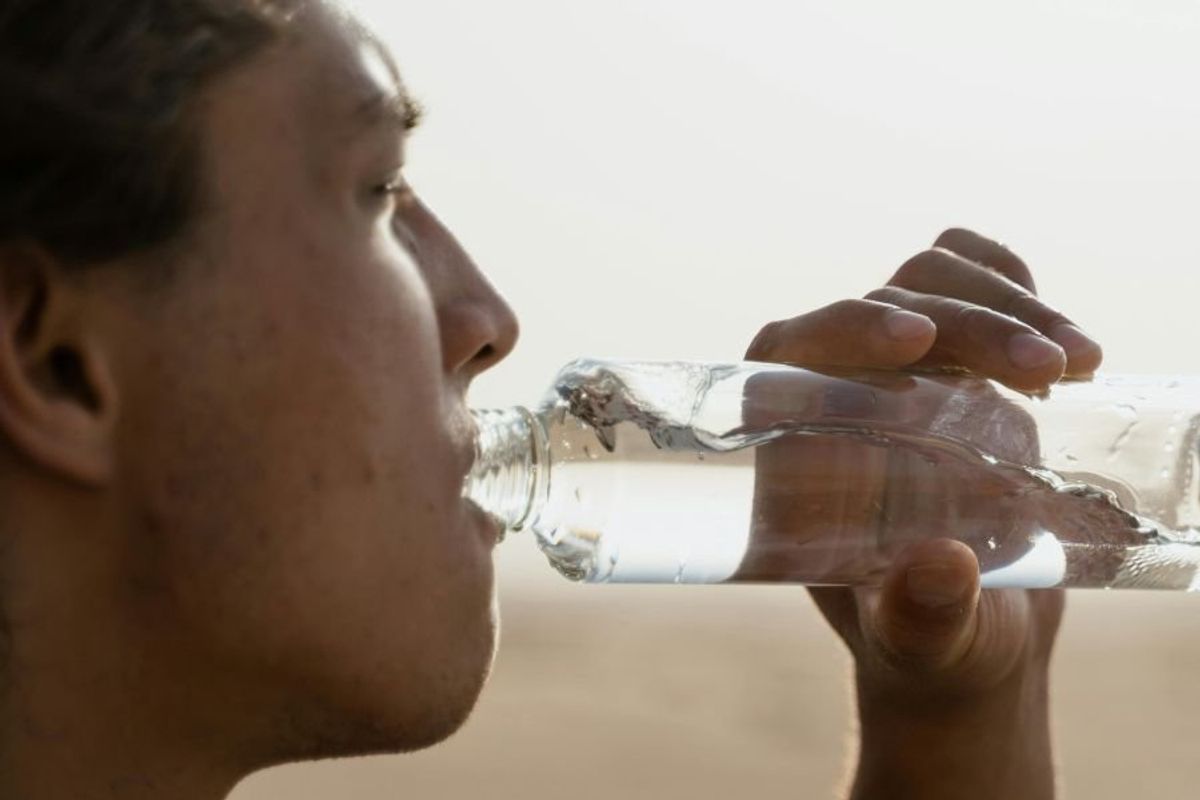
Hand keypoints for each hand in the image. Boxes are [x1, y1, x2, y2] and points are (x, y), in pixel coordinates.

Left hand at [743, 228, 1101, 798]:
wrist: (972, 630)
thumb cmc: (927, 640)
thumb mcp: (925, 642)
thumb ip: (924, 616)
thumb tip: (942, 568)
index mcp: (787, 445)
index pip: (788, 352)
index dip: (842, 329)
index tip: (916, 340)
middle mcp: (831, 390)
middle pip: (878, 306)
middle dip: (967, 323)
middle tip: (1049, 369)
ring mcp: (893, 365)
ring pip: (929, 282)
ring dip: (1006, 304)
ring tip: (1079, 364)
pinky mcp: (950, 356)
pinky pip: (969, 281)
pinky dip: (1015, 284)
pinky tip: (1063, 337)